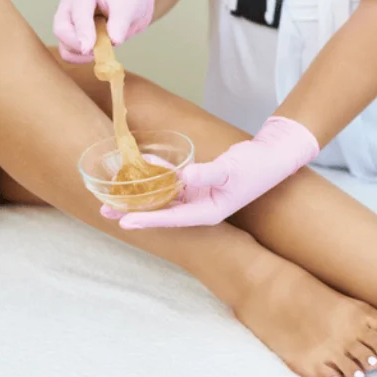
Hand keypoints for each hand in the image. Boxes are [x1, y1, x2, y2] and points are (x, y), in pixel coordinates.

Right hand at [53, 0, 154, 62]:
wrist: (130, 1)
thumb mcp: (129, 8)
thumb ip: (120, 24)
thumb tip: (113, 41)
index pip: (77, 14)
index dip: (83, 32)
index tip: (89, 49)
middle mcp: (70, 6)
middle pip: (61, 30)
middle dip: (76, 45)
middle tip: (95, 52)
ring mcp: (69, 22)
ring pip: (63, 44)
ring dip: (79, 54)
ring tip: (100, 50)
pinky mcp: (72, 36)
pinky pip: (69, 53)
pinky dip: (80, 58)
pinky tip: (96, 54)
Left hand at [102, 117, 319, 228]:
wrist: (271, 156)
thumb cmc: (255, 166)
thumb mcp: (231, 169)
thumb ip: (208, 173)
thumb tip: (184, 176)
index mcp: (209, 212)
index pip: (173, 219)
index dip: (147, 219)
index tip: (124, 221)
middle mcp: (201, 208)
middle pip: (162, 213)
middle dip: (134, 211)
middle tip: (105, 211)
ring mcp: (199, 196)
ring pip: (164, 199)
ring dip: (141, 197)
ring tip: (112, 196)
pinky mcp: (200, 184)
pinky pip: (173, 182)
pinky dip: (158, 177)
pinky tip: (141, 169)